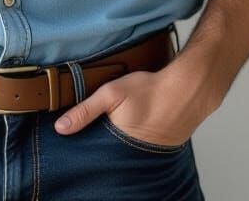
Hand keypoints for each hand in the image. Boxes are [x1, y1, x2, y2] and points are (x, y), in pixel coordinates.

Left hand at [53, 55, 226, 146]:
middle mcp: (131, 158)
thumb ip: (84, 110)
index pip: (92, 155)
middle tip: (95, 135)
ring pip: (122, 155)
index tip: (73, 143)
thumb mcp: (111, 93)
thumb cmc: (150, 90)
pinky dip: (131, 144)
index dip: (83, 148)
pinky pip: (137, 151)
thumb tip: (60, 128)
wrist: (187, 91)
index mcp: (116, 146)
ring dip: (115, 147)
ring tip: (113, 132)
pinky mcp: (157, 151)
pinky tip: (131, 131)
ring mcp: (145, 156)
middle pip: (107, 157)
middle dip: (98, 149)